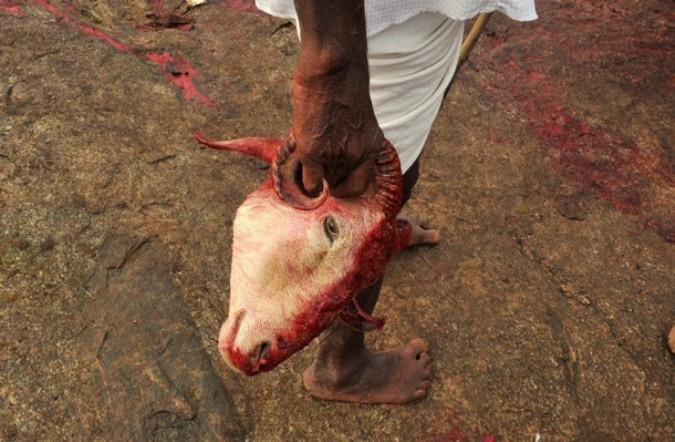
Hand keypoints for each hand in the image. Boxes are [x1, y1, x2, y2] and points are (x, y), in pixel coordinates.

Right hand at [290, 56, 382, 196]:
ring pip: (325, 184)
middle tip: (322, 166)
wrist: (334, 67)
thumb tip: (337, 154)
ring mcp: (336, 156)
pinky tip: (304, 170)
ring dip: (317, 175)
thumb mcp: (358, 118)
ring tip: (313, 156)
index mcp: (372, 146)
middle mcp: (357, 156)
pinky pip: (311, 183)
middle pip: (342, 186)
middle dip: (331, 179)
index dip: (348, 184)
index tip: (338, 181)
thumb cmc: (343, 84)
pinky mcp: (314, 152)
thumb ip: (352, 140)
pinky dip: (307, 182)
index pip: (363, 185)